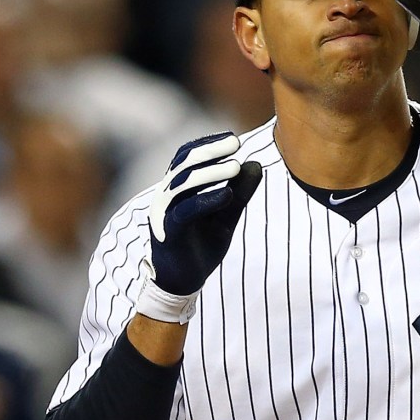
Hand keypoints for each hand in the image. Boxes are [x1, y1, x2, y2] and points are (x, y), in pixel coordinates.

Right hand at [137, 132, 261, 321]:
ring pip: (183, 183)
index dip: (208, 143)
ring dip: (211, 172)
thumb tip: (255, 165)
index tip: (232, 138)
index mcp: (177, 188)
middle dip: (210, 150)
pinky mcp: (168, 232)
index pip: (187, 156)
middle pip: (185, 163)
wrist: (183, 282)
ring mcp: (164, 213)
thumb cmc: (202, 245)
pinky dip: (206, 200)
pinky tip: (227, 194)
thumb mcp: (227, 216)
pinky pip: (185, 211)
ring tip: (235, 166)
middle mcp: (167, 195)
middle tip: (235, 143)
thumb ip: (240, 193)